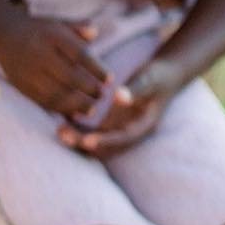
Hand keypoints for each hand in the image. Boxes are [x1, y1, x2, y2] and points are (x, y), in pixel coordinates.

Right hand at [0, 0, 114, 119]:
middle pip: (69, 76)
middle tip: (101, 96)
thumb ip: (78, 27)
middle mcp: (39, 53)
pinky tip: (73, 112)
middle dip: (89, 89)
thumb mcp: (58, 23)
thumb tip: (95, 33)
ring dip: (77, 104)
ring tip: (91, 108)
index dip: (97, 69)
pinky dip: (60, 109)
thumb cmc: (39, 30)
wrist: (3, 35)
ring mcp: (29, 71)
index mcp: (52, 35)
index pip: (79, 54)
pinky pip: (43, 101)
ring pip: (56, 93)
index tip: (110, 79)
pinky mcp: (22, 85)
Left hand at [58, 54, 186, 155]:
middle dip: (85, 144)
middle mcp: (130, 133)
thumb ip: (135, 89)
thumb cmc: (158, 76)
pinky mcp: (111, 124)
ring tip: (60, 130)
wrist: (164, 76)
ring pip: (97, 143)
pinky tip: (64, 118)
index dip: (104, 141)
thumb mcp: (149, 80)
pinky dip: (79, 129)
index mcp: (143, 127)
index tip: (86, 140)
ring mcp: (120, 130)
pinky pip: (93, 132)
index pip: (122, 140)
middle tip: (63, 134)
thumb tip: (119, 97)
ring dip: (79, 140)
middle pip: (107, 148)